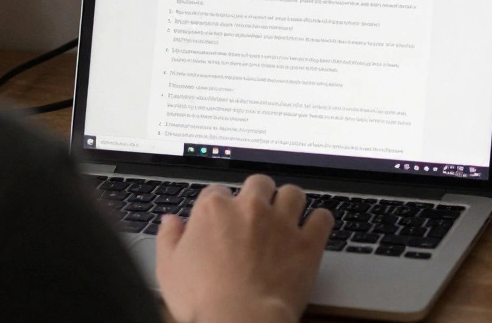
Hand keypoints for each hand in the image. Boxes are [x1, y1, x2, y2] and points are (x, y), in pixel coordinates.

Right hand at [155, 174, 334, 322]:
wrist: (240, 321)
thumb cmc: (204, 300)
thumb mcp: (169, 268)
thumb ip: (169, 238)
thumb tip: (170, 222)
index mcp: (214, 210)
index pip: (216, 190)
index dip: (219, 204)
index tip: (221, 218)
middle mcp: (249, 208)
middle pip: (258, 182)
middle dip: (257, 193)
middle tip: (256, 211)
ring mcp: (281, 223)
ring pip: (292, 192)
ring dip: (289, 201)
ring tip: (286, 214)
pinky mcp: (306, 243)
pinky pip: (322, 218)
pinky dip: (319, 220)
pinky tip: (313, 227)